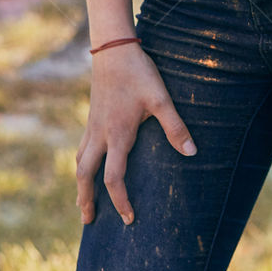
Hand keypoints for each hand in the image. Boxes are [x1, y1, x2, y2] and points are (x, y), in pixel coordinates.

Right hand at [75, 43, 196, 225]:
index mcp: (117, 136)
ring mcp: (92, 126)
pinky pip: (81, 148)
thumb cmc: (139, 74)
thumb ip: (175, 127)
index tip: (129, 218)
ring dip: (80, 184)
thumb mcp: (161, 99)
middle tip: (89, 221)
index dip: (121, 201)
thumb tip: (191, 153)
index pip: (114, 178)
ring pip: (79, 162)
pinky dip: (81, 164)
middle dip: (86, 200)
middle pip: (86, 176)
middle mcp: (100, 135)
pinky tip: (86, 165)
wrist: (113, 49)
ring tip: (82, 200)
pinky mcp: (91, 117)